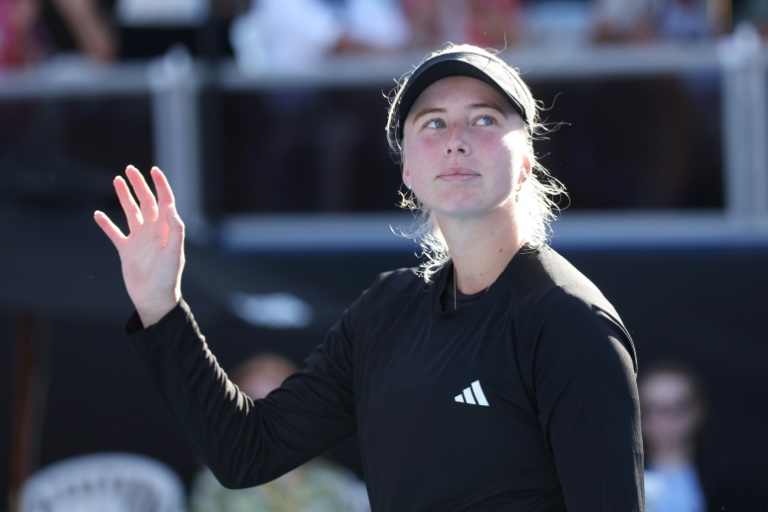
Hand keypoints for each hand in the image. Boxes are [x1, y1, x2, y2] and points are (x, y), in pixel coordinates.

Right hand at [94, 165, 184, 326]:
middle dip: (139, 185)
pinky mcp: (126, 251)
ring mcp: (139, 240)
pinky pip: (114, 233)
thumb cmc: (167, 277)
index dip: (160, 185)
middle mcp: (153, 231)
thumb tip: (170, 208)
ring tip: (117, 180)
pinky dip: (106, 224)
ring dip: (124, 197)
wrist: (154, 298)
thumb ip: (175, 230)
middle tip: (129, 169)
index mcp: (167, 229)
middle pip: (146, 202)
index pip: (165, 201)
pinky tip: (97, 214)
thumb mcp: (174, 253)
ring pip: (130, 213)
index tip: (153, 170)